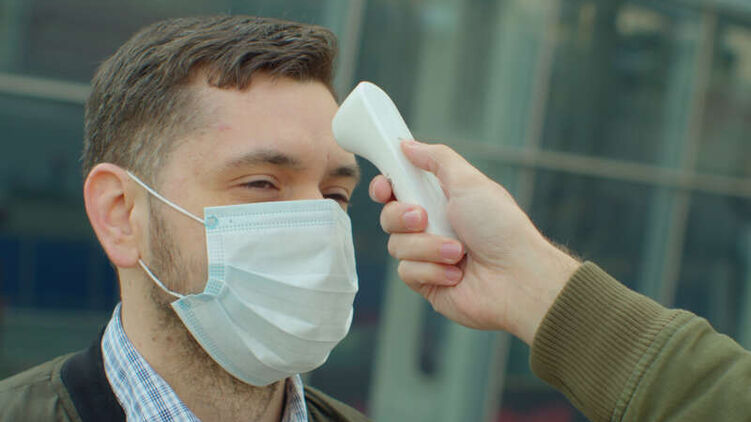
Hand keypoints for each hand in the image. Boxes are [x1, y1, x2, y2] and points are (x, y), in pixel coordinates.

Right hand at [370, 140, 579, 343]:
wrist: (517, 278)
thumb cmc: (501, 228)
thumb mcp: (469, 182)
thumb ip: (437, 159)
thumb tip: (408, 145)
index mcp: (440, 200)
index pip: (397, 189)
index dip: (384, 187)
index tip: (385, 188)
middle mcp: (432, 226)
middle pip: (388, 216)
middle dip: (402, 217)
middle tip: (423, 217)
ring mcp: (428, 256)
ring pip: (396, 246)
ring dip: (428, 247)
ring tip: (459, 252)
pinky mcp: (427, 282)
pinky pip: (407, 272)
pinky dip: (432, 270)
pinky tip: (456, 273)